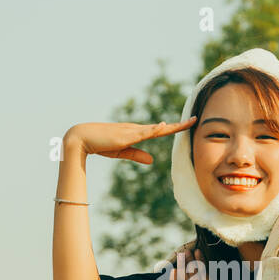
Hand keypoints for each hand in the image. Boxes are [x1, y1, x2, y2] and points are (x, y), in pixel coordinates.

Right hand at [65, 117, 196, 163]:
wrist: (82, 138)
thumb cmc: (100, 144)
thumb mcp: (122, 152)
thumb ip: (137, 155)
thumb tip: (153, 160)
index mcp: (137, 133)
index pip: (159, 130)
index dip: (174, 128)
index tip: (188, 124)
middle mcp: (136, 129)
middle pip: (163, 128)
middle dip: (180, 125)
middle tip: (196, 119)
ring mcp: (131, 131)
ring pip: (156, 129)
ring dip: (172, 127)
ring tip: (188, 122)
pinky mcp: (125, 135)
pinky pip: (142, 132)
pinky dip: (153, 129)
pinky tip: (163, 126)